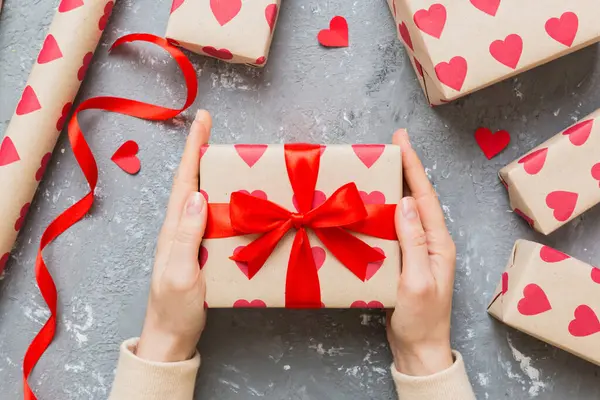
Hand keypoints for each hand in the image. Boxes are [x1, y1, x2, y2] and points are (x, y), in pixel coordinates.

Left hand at [136, 110, 211, 361]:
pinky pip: (214, 219)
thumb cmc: (174, 309)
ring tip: (232, 158)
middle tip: (216, 130)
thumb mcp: (180, 273)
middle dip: (202, 152)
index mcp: (173, 229)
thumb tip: (197, 194)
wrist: (172, 337)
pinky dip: (225, 202)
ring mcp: (191, 239)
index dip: (193, 148)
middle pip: (192, 182)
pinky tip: (238, 201)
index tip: (202, 119)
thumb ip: (186, 235)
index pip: (184, 180)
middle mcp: (180, 228)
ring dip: (214, 174)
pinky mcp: (202, 251)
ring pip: (203, 197)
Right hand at [387, 130, 456, 375]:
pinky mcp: (401, 260)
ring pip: (402, 212)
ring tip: (375, 169)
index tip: (401, 140)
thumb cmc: (421, 319)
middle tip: (386, 146)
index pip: (425, 197)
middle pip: (416, 198)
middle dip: (403, 170)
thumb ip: (414, 242)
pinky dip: (380, 214)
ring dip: (390, 189)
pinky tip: (367, 207)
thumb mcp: (417, 281)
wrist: (418, 348)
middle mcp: (429, 242)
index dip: (413, 166)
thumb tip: (407, 202)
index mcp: (438, 243)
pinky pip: (391, 229)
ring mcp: (415, 251)